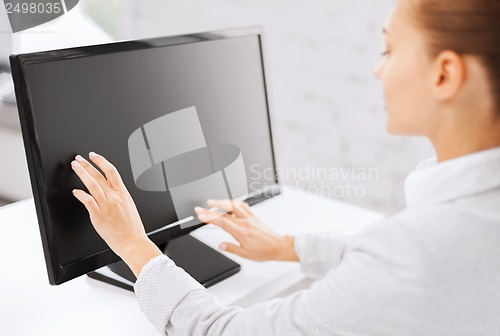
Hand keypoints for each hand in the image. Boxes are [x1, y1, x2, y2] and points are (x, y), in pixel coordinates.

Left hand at [71, 152, 161, 276]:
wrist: (133, 242)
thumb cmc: (132, 229)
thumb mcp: (129, 207)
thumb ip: (119, 198)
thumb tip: (110, 192)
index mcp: (124, 194)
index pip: (112, 172)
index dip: (101, 161)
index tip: (94, 156)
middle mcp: (115, 198)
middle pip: (99, 176)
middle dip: (87, 165)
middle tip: (79, 159)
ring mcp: (106, 206)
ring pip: (92, 185)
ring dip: (82, 174)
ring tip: (75, 167)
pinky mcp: (98, 216)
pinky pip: (88, 201)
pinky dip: (81, 194)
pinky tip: (75, 191)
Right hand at [194, 199, 298, 261]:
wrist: (278, 246)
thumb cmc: (264, 251)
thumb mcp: (246, 254)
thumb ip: (232, 248)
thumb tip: (221, 245)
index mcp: (242, 232)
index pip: (222, 222)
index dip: (210, 217)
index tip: (201, 215)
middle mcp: (245, 222)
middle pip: (225, 212)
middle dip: (211, 209)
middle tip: (200, 208)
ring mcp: (250, 217)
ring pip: (234, 205)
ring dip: (222, 202)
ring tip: (212, 201)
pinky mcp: (254, 216)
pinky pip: (243, 205)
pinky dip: (234, 202)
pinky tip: (229, 202)